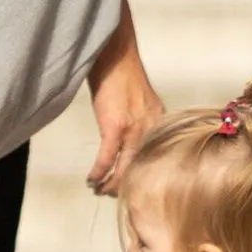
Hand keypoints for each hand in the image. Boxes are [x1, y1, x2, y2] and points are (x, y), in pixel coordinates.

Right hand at [85, 0, 161, 196]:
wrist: (115, 56)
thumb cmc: (123, 75)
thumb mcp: (142, 102)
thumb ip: (144, 121)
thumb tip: (135, 140)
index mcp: (160, 123)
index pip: (156, 158)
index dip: (145, 175)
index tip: (136, 186)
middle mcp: (151, 129)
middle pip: (142, 167)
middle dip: (128, 184)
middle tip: (116, 194)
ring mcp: (134, 129)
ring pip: (125, 167)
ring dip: (111, 183)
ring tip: (101, 190)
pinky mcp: (115, 127)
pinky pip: (107, 159)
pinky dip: (98, 172)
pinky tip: (92, 179)